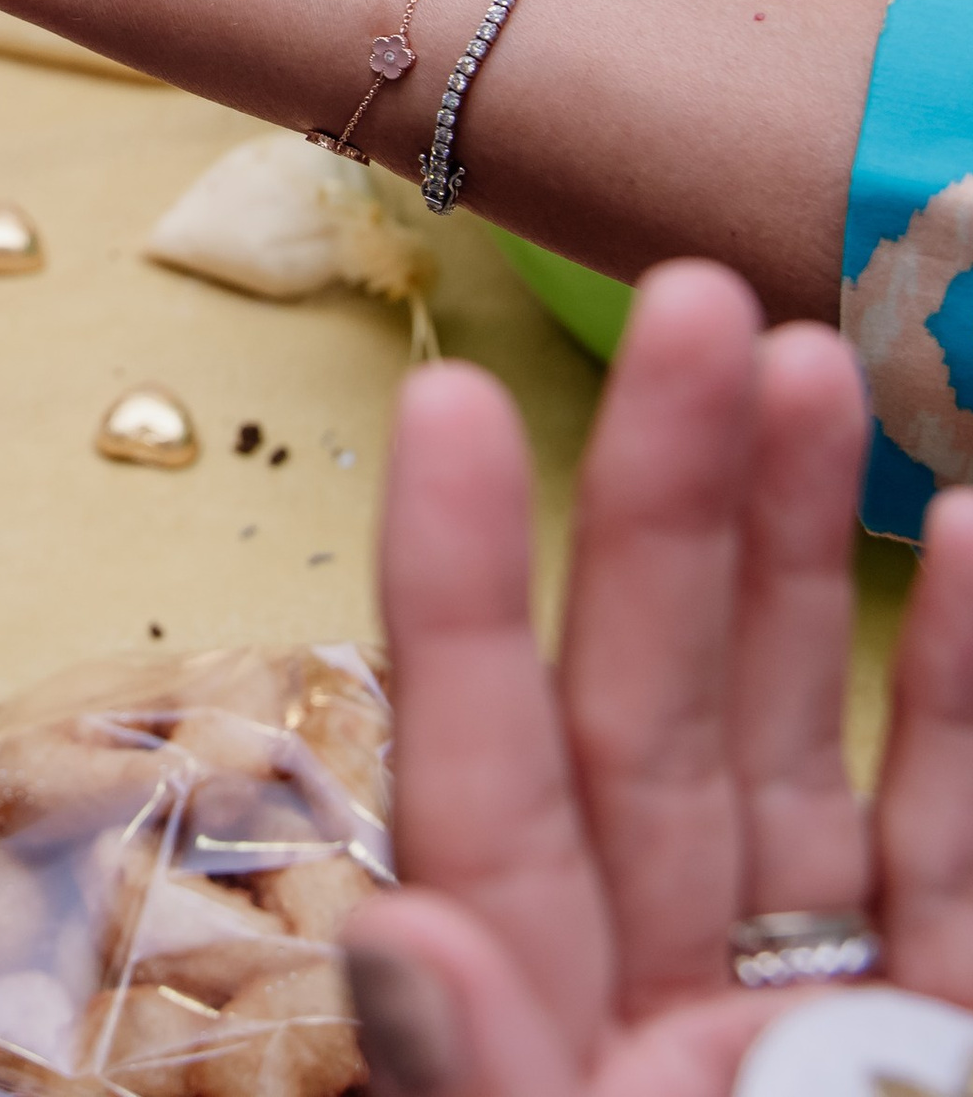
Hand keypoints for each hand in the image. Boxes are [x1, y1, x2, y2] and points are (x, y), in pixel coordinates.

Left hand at [349, 261, 972, 1094]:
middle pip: (642, 700)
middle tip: (690, 299)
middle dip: (665, 498)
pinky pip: (954, 842)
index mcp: (532, 1016)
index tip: (449, 397)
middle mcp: (650, 983)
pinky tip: (970, 535)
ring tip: (809, 357)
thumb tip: (401, 933)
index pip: (477, 763)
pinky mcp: (949, 1032)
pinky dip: (971, 692)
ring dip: (802, 546)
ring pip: (790, 732)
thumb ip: (487, 1093)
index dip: (458, 580)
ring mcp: (809, 1008)